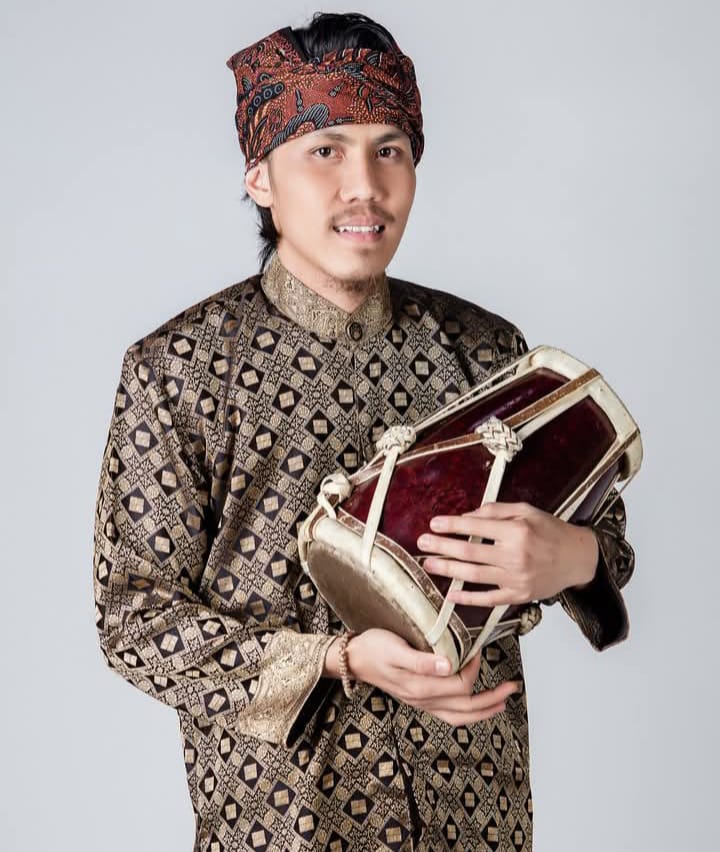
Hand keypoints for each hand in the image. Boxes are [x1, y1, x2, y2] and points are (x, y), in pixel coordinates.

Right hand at [326, 628, 520, 724]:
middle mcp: (423, 699)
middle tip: (512, 687)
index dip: (473, 669)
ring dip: (484, 709)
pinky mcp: (420, 700)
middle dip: (492, 698)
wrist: (353, 658)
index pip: (459, 685)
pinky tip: (475, 706)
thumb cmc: (373, 647)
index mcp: (420, 686)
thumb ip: (421, 660)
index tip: (477, 649)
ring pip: (460, 716)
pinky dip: (468, 712)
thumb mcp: (395, 648)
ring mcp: (422, 703)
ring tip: (502, 701)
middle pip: (466, 707)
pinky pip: (449, 715)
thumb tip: (447, 665)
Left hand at [416, 501, 599, 607]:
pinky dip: (468, 598)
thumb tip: (467, 515)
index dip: (452, 524)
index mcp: (517, 531)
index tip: (434, 523)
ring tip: (429, 564)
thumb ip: (496, 511)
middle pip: (470, 551)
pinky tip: (451, 594)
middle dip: (442, 546)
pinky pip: (488, 599)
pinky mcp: (519, 596)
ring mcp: (516, 578)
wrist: (577, 559)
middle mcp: (516, 555)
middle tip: (422, 542)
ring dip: (448, 569)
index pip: (476, 526)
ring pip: (474, 575)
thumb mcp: (526, 511)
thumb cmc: (551, 531)